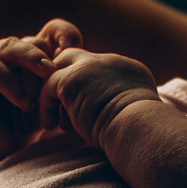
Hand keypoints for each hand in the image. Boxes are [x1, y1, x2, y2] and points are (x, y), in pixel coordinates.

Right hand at [0, 19, 82, 159]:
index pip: (53, 29)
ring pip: (11, 47)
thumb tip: (85, 60)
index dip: (65, 35)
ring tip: (39, 91)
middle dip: (45, 60)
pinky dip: (9, 82)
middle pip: (33, 41)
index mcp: (34, 51)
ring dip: (27, 67)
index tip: (76, 49)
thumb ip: (64, 78)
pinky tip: (23, 101)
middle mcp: (12, 50)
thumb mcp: (53, 98)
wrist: (3, 148)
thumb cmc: (32, 121)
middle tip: (54, 75)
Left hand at [39, 49, 158, 148]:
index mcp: (128, 69)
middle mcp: (109, 61)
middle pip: (77, 57)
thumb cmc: (140, 130)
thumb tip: (114, 113)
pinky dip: (46, 106)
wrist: (137, 127)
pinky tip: (50, 125)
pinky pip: (48, 86)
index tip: (84, 111)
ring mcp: (90, 66)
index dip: (88, 87)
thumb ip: (125, 102)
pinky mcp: (72, 79)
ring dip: (55, 95)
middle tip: (63, 107)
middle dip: (66, 80)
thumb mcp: (138, 109)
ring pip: (60, 69)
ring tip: (54, 122)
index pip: (99, 68)